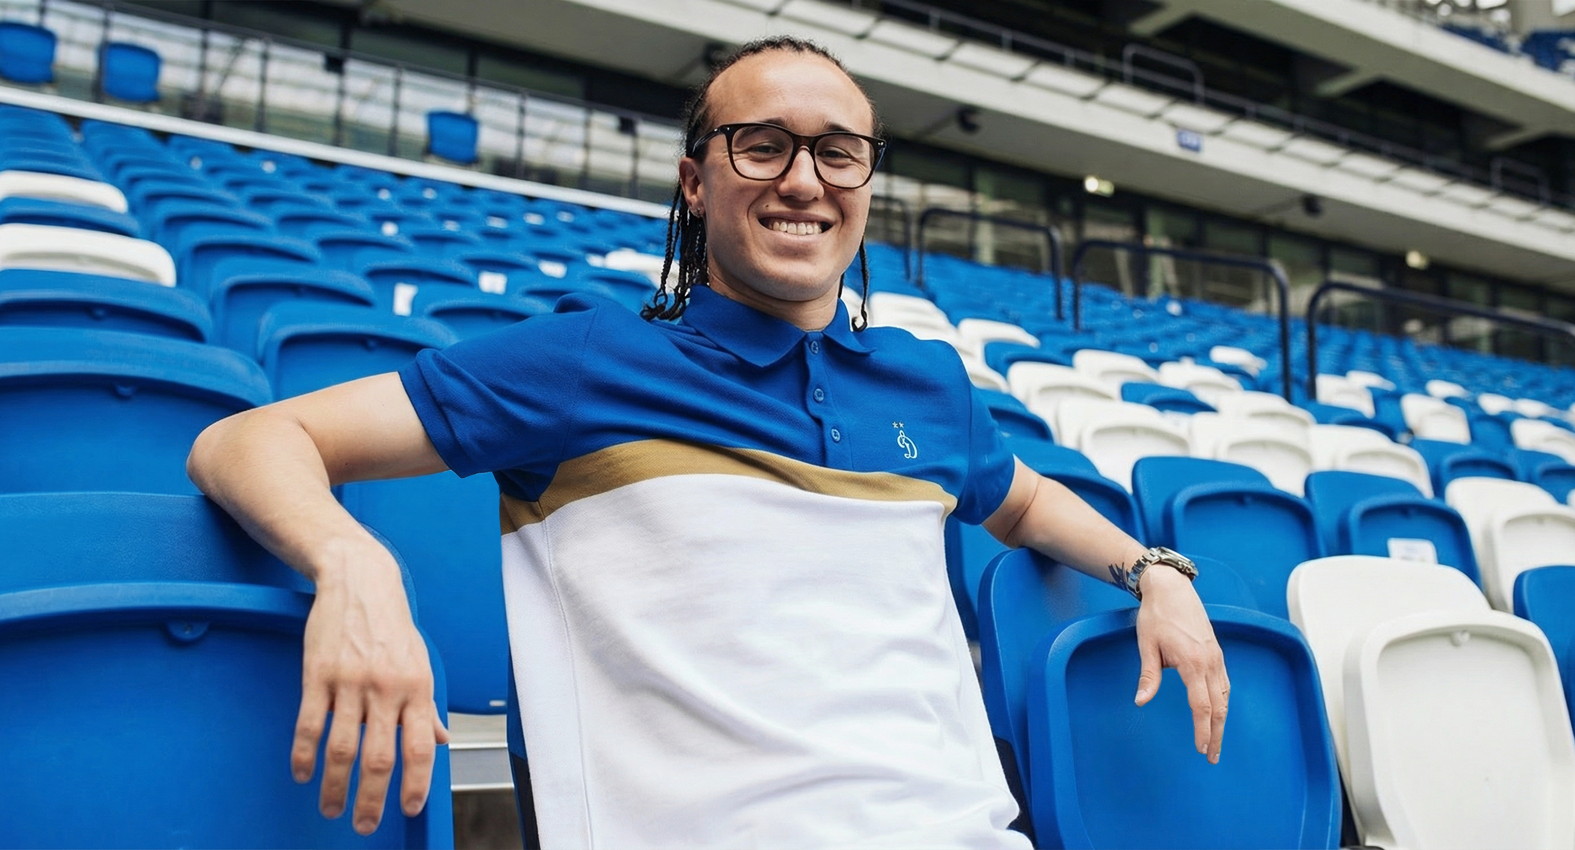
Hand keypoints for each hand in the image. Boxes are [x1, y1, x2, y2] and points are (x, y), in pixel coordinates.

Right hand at [292, 558, 449, 834]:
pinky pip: (310, 723)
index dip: (415, 783)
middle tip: (363, 825)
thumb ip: (427, 706)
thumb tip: (442, 740)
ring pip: (342, 747)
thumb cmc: (392, 625)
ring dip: (335, 785)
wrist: (359, 580)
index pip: (420, 747)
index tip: (408, 809)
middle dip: (371, 798)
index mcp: (417, 687)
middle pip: (379, 756)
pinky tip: (303, 774)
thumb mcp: (421, 662)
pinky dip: (305, 754)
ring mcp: (350, 681)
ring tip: (331, 808)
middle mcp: (386, 688)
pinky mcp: (318, 673)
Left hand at [1133, 565, 1227, 762]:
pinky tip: (1218, 712)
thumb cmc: (1156, 615)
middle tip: (1213, 757)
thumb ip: (1148, 676)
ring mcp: (1216, 657)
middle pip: (1218, 706)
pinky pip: (1224, 684)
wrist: (1171, 588)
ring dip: (1222, 720)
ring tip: (1216, 741)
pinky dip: (1223, 702)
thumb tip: (1141, 701)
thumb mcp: (1147, 645)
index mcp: (1192, 662)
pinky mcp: (1216, 652)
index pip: (1201, 705)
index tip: (1201, 749)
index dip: (1202, 730)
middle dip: (1216, 734)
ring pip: (1224, 696)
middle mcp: (1210, 662)